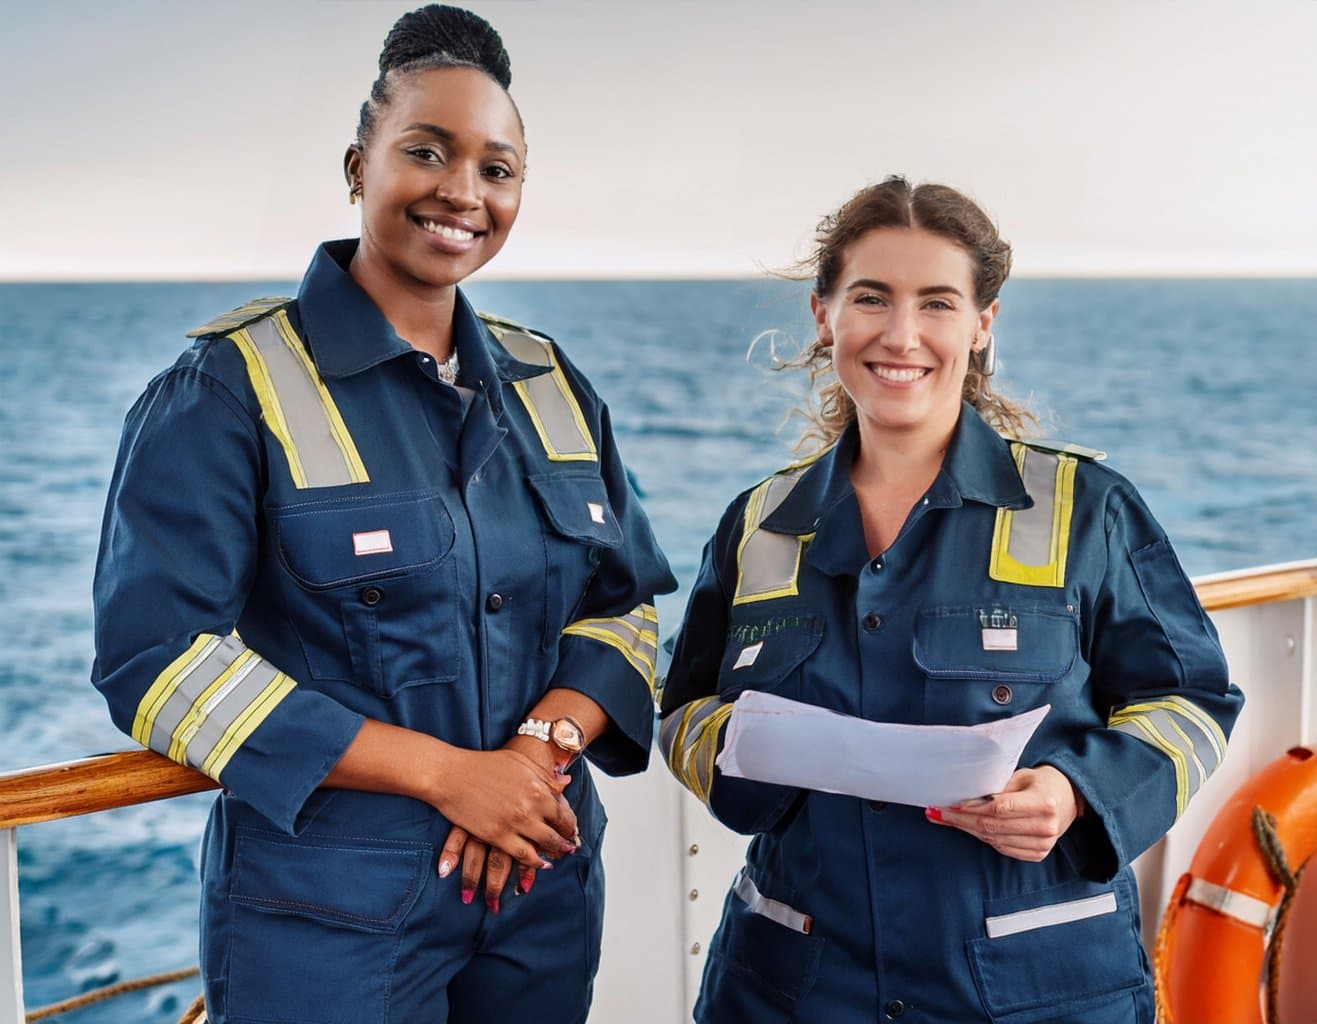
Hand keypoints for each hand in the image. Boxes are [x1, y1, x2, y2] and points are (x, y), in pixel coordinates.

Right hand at [435, 738, 578, 907]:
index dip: (570, 825)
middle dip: (565, 843)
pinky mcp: (496, 836)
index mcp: (538, 789)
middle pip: (556, 833)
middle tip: (569, 848)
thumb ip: (544, 777)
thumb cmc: (484, 764)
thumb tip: (566, 784)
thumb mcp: (520, 764)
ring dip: (553, 854)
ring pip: (542, 847)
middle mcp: (530, 808)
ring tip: (557, 858)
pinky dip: (534, 862)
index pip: (563, 814)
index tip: (572, 831)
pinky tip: (539, 863)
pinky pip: (522, 855)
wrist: (451, 773)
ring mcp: (513, 823)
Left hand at [926, 766, 1082, 861]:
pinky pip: (1002, 848)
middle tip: (937, 813)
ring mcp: (1043, 844)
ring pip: (994, 839)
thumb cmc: (1040, 783)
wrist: (1067, 799)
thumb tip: (964, 796)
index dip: (971, 807)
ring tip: (946, 819)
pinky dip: (983, 838)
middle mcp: (1045, 826)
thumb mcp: (1021, 776)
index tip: (949, 804)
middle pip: (993, 826)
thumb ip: (997, 787)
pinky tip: (968, 828)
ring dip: (968, 829)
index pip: (999, 808)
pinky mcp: (1037, 854)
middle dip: (961, 820)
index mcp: (1043, 802)